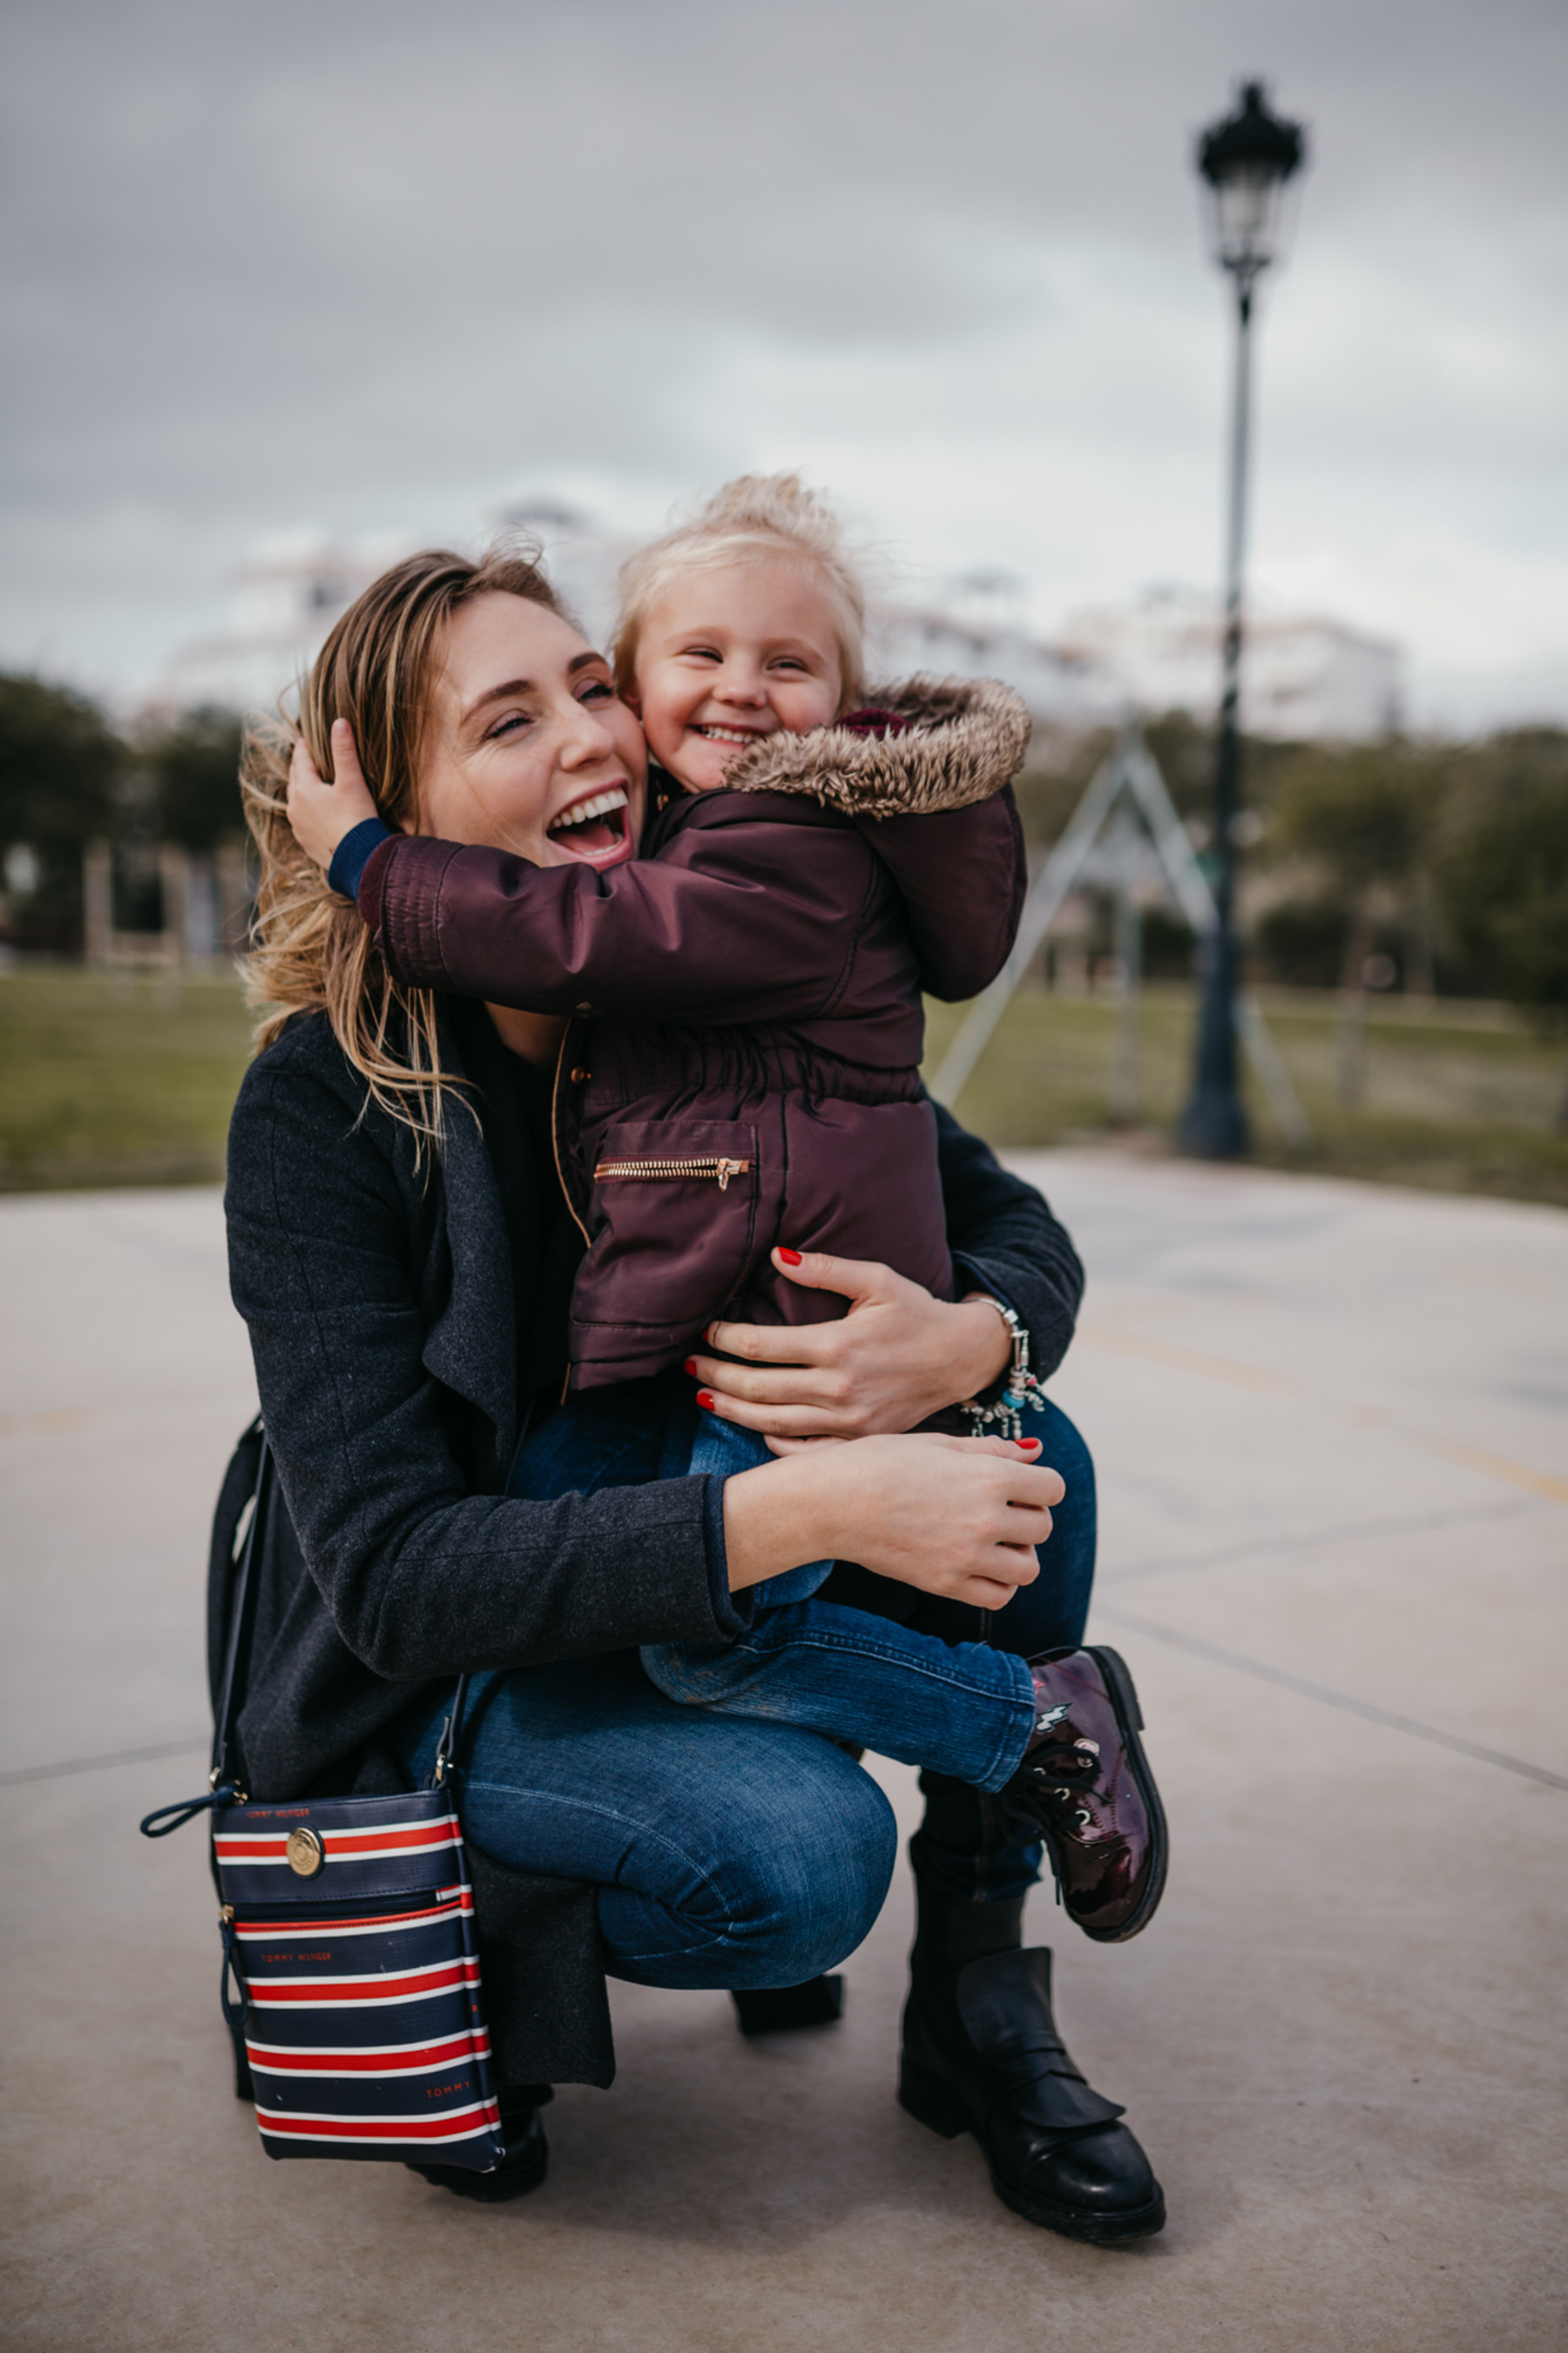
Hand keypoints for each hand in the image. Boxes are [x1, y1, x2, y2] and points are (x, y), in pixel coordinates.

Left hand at [287, 718, 379, 870]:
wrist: (360, 860)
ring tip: (307, 784)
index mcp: (305, 789)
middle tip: (303, 757)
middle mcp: (296, 808)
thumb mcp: (352, 782)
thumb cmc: (356, 818)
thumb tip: (339, 722)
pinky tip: (313, 813)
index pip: (301, 761)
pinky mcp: (306, 843)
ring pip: (296, 801)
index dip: (304, 748)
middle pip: (294, 780)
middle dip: (299, 767)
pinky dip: (306, 812)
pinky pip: (301, 821)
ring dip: (300, 790)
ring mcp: (299, 827)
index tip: (306, 739)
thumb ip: (344, 751)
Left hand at [689, 1249, 1012, 1448]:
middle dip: (715, 1374)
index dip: (724, 1339)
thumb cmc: (916, 1313)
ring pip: (770, 1423)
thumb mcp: (876, 1280)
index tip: (705, 1331)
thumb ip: (824, 1269)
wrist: (962, 1358)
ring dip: (731, 1410)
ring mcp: (848, 1422)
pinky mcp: (859, 1441)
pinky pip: (802, 1449)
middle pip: (756, 1388)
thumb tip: (775, 1255)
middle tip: (689, 1364)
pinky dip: (771, 1440)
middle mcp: (838, 1389)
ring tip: (703, 1395)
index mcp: (837, 1345)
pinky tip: (753, 1425)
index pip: (760, 1346)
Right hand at [722, 1432, 1062, 1611]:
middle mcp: (985, 1518)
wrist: (833, 1501)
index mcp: (988, 1476)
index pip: (1053, 1488)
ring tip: (993, 1540)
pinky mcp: (946, 1584)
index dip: (1041, 1484)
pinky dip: (999, 1583)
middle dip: (1029, 1516)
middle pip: (1043, 1527)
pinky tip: (980, 1564)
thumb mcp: (939, 1443)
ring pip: (1029, 1567)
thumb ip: (992, 1450)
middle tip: (1001, 1509)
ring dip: (1019, 1553)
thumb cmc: (881, 1462)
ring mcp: (967, 1556)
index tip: (1021, 1484)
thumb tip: (1036, 1453)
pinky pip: (998, 1596)